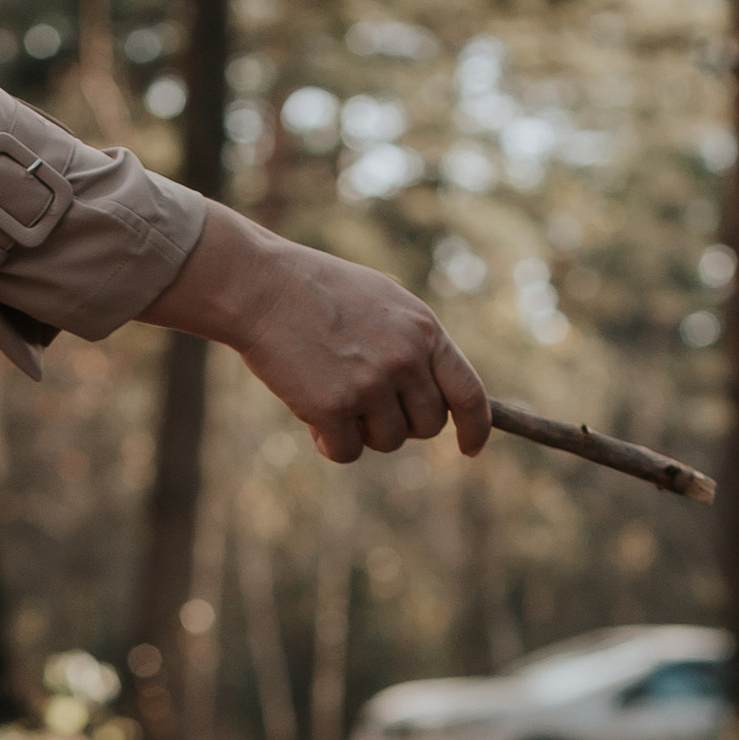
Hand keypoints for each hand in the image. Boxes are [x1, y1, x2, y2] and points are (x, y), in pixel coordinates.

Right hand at [137, 201, 491, 466]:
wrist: (263, 286)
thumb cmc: (318, 292)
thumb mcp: (382, 303)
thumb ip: (414, 344)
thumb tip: (436, 396)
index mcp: (424, 331)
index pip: (469, 393)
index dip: (475, 428)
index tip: (469, 450)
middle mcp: (406, 360)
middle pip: (427, 425)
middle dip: (401, 423)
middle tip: (367, 403)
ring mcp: (371, 386)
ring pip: (388, 441)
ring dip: (362, 431)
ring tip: (333, 394)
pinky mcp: (333, 409)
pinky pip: (347, 452)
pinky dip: (330, 443)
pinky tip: (312, 414)